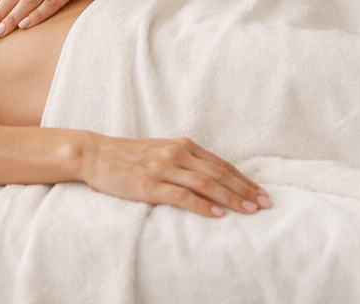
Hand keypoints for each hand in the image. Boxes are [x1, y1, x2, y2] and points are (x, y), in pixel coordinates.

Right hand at [80, 134, 271, 217]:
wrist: (93, 153)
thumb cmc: (126, 156)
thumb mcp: (159, 152)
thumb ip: (183, 160)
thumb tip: (209, 176)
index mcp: (181, 145)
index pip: (220, 164)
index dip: (243, 179)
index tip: (261, 192)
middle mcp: (176, 154)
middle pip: (219, 173)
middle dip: (245, 190)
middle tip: (265, 203)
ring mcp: (163, 169)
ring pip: (206, 184)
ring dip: (231, 198)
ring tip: (250, 210)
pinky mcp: (149, 186)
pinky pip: (182, 196)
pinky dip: (202, 205)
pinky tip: (218, 214)